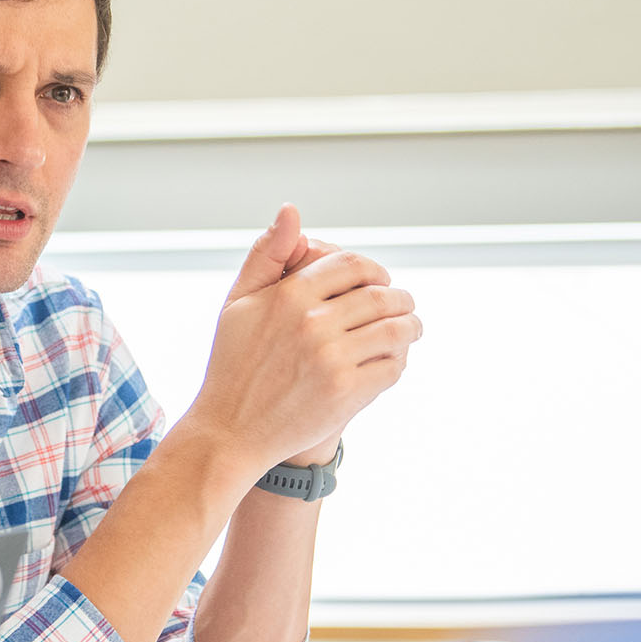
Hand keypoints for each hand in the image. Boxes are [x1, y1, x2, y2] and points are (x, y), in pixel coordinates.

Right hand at [186, 204, 418, 469]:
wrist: (230, 431)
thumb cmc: (233, 364)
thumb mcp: (238, 303)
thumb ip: (266, 254)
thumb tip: (291, 210)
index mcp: (289, 294)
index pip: (353, 265)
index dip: (374, 270)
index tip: (380, 281)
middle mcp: (312, 323)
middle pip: (380, 296)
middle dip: (400, 298)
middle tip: (404, 305)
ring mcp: (331, 359)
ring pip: (394, 330)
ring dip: (410, 327)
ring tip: (410, 328)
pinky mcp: (345, 394)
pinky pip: (391, 368)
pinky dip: (399, 361)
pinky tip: (394, 360)